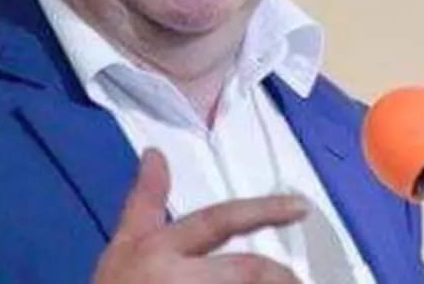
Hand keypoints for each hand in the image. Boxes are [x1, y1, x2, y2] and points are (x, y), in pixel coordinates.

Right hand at [92, 148, 307, 283]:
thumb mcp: (121, 248)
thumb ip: (144, 203)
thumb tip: (156, 153)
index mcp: (158, 250)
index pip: (218, 222)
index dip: (263, 212)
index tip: (302, 206)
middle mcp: (177, 278)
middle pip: (248, 270)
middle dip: (281, 276)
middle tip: (299, 281)